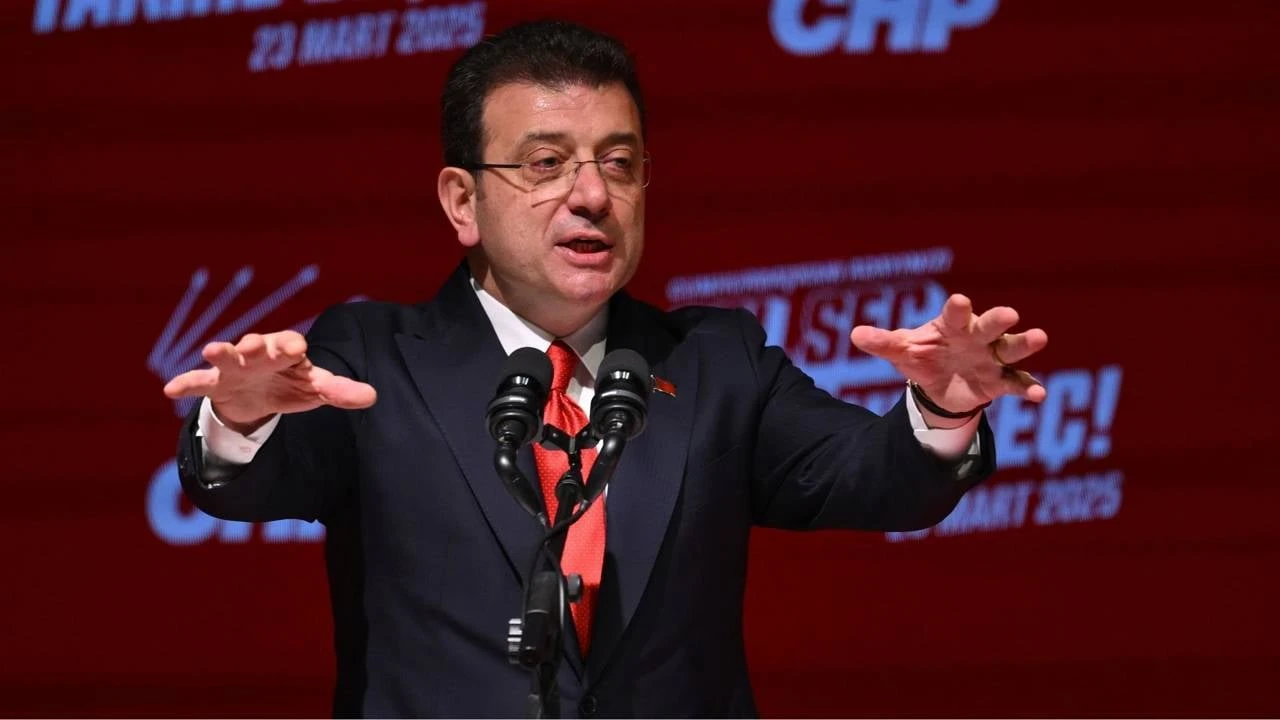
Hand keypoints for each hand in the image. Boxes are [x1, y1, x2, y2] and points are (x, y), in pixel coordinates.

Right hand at [162, 331, 376, 433]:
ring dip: (220, 353)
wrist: (258, 397)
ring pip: (227, 357)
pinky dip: (185, 384)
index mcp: (286, 351)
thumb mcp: (315, 390)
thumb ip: (340, 391)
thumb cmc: (290, 384)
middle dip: (256, 345)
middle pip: (257, 346)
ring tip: (211, 351)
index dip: (291, 345)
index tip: (296, 348)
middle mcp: (258, 354)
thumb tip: (372, 395)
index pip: (289, 344)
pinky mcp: (215, 384)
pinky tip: (170, 390)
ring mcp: (234, 368)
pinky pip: (198, 383)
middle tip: (254, 346)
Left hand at [850, 294, 1047, 417]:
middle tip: (1010, 314)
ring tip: (1039, 337)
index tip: (959, 301)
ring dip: (1024, 344)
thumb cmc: (923, 355)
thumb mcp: (901, 351)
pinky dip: (1028, 388)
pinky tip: (1039, 394)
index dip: (957, 308)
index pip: (954, 314)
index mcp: (952, 325)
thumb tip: (856, 334)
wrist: (939, 384)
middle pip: (990, 326)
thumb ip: (882, 343)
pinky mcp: (1000, 381)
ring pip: (1011, 349)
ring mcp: (992, 358)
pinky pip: (1017, 383)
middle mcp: (977, 337)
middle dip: (998, 320)